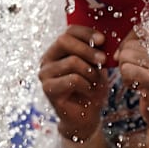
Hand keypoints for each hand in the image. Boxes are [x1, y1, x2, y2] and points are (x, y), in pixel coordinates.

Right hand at [39, 25, 108, 140]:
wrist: (86, 116)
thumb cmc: (92, 88)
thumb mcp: (98, 66)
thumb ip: (98, 51)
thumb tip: (103, 39)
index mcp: (59, 49)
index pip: (70, 31)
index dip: (86, 32)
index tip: (103, 40)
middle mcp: (48, 58)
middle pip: (64, 40)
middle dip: (88, 49)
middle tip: (103, 60)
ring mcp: (45, 73)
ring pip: (72, 61)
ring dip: (91, 72)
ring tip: (96, 83)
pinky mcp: (47, 88)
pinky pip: (72, 79)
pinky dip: (87, 85)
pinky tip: (89, 92)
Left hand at [114, 30, 148, 134]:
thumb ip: (136, 47)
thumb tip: (118, 50)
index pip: (140, 30)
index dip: (128, 42)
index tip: (130, 57)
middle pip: (129, 45)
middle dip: (126, 61)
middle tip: (139, 75)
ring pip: (125, 56)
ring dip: (126, 72)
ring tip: (140, 81)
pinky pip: (126, 70)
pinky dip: (128, 81)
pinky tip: (139, 88)